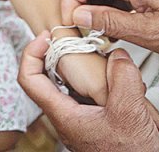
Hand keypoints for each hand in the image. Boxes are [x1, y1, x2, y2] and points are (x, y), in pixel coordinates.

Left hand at [18, 33, 158, 151]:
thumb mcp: (129, 113)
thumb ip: (122, 78)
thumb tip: (118, 56)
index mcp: (63, 114)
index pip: (28, 79)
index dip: (31, 52)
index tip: (45, 36)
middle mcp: (66, 117)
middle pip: (48, 76)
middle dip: (59, 53)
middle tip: (72, 39)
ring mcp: (79, 120)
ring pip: (70, 84)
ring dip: (81, 67)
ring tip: (99, 57)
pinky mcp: (94, 122)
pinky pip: (87, 94)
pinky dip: (97, 80)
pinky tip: (115, 77)